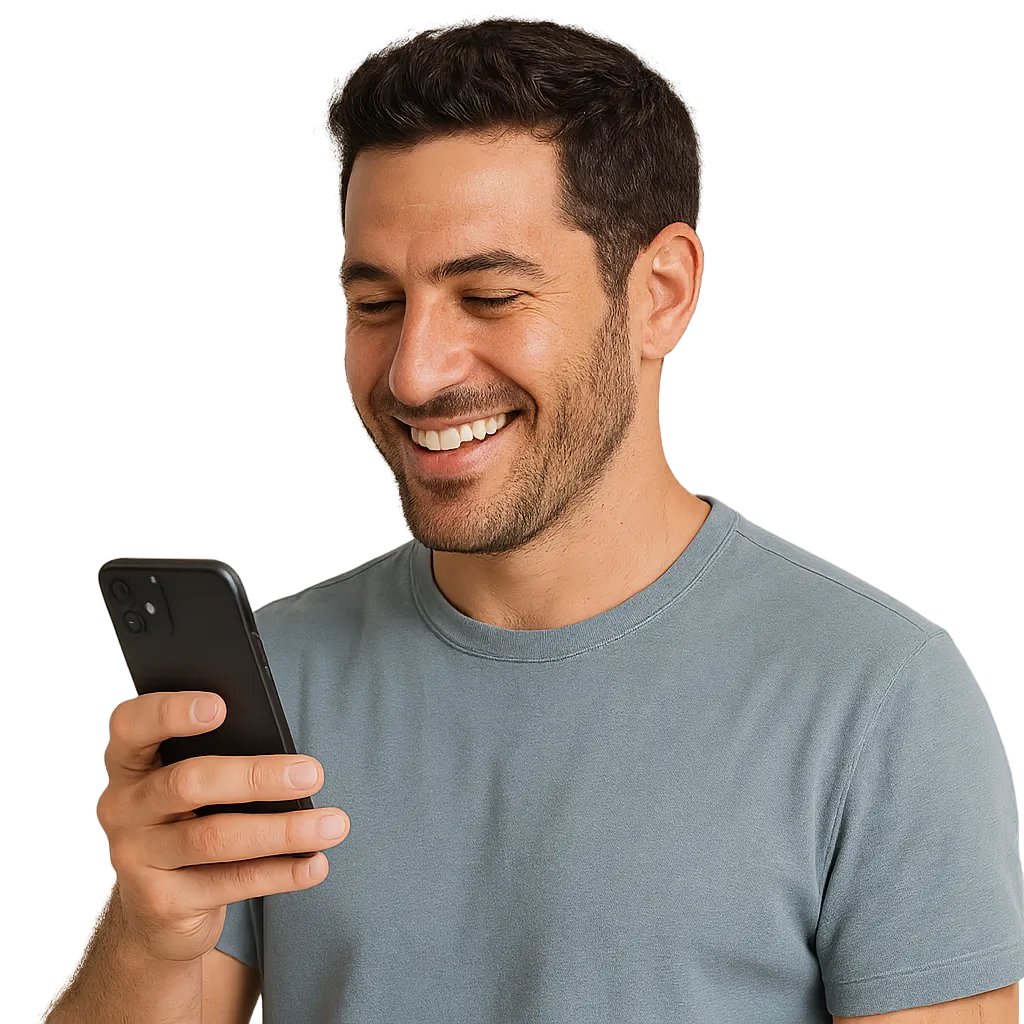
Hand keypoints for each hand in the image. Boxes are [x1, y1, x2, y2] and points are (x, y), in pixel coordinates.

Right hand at [96, 690, 348, 962]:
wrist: (158, 913)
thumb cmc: (190, 823)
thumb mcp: (192, 790)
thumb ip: (221, 760)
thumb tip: (288, 754)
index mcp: (131, 764)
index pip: (133, 725)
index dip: (171, 712)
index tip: (221, 705)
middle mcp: (123, 808)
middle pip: (189, 783)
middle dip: (258, 776)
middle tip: (313, 773)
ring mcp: (137, 859)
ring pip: (215, 838)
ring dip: (282, 831)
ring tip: (333, 824)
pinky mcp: (161, 904)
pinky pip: (230, 884)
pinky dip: (280, 873)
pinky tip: (316, 864)